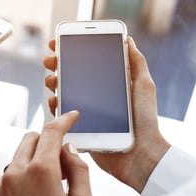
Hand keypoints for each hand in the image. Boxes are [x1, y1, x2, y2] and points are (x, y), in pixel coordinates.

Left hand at [0, 112, 92, 195]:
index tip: (69, 117)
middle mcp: (14, 175)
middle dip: (45, 143)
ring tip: (44, 194)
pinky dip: (17, 184)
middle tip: (59, 163)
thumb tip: (68, 149)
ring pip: (16, 160)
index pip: (51, 133)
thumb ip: (78, 170)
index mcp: (41, 173)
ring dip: (31, 165)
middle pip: (29, 140)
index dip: (63, 121)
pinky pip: (5, 180)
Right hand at [43, 37, 170, 192]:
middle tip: (50, 60)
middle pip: (70, 76)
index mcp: (108, 84)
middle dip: (57, 65)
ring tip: (52, 80)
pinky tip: (54, 100)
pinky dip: (55, 106)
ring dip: (54, 84)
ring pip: (63, 94)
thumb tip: (128, 40)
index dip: (71, 51)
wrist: (139, 154)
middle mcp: (95, 97)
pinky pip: (61, 116)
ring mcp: (85, 112)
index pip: (87, 63)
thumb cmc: (145, 121)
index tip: (58, 41)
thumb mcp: (143, 86)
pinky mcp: (78, 129)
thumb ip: (136, 63)